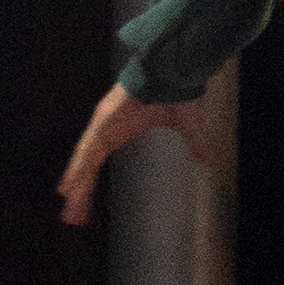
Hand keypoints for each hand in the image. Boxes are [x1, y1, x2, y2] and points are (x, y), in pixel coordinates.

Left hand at [59, 81, 228, 226]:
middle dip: (81, 191)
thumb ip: (197, 144)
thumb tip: (214, 162)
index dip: (90, 179)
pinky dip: (77, 168)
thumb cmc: (176, 87)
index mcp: (120, 128)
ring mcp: (103, 123)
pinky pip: (88, 149)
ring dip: (76, 185)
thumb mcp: (187, 124)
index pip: (99, 159)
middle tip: (74, 218)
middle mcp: (107, 128)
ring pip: (84, 160)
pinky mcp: (104, 120)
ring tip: (70, 209)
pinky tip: (68, 186)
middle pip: (88, 165)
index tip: (83, 202)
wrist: (173, 66)